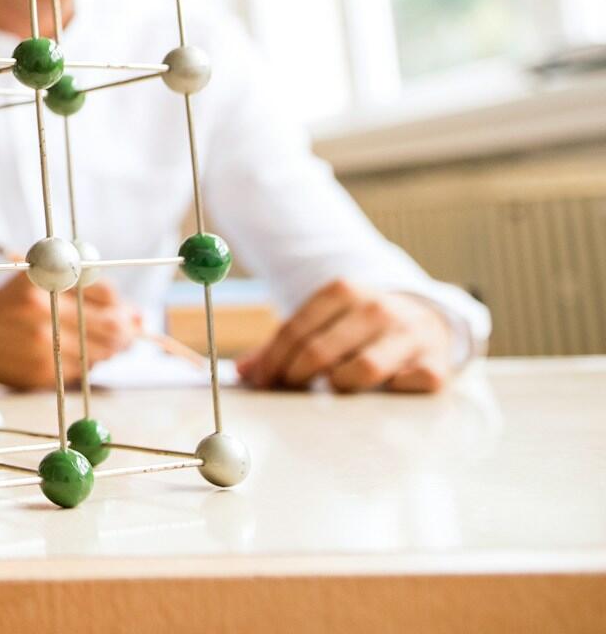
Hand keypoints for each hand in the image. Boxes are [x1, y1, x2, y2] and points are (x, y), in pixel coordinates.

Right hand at [0, 275, 142, 390]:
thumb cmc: (3, 307)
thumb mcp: (33, 282)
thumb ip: (79, 289)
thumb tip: (135, 314)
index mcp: (41, 279)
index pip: (103, 292)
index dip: (122, 304)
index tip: (130, 311)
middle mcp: (43, 310)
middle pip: (110, 325)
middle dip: (126, 330)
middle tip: (131, 331)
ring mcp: (43, 343)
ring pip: (100, 351)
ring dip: (111, 349)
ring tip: (105, 343)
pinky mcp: (42, 371)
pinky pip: (83, 369)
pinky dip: (89, 363)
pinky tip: (79, 355)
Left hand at [237, 278, 452, 392]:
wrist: (426, 320)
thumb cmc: (361, 328)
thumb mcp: (325, 322)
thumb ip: (285, 345)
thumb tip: (245, 372)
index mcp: (344, 290)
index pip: (295, 328)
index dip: (273, 360)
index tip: (260, 381)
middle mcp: (377, 308)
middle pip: (321, 351)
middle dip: (297, 375)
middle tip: (290, 387)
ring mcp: (409, 334)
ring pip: (362, 370)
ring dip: (341, 385)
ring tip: (336, 385)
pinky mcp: (436, 364)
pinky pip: (408, 385)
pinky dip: (390, 392)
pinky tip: (381, 390)